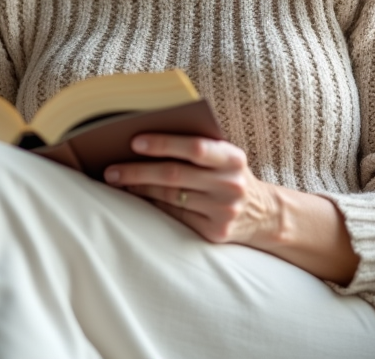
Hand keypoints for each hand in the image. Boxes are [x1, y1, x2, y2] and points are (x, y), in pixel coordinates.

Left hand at [103, 134, 281, 246]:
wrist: (263, 214)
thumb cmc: (230, 175)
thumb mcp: (225, 158)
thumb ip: (199, 147)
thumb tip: (145, 142)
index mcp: (233, 158)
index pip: (195, 148)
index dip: (164, 144)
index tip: (134, 141)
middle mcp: (231, 184)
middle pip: (175, 175)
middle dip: (139, 171)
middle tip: (110, 169)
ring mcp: (224, 211)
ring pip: (170, 197)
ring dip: (139, 189)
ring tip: (117, 182)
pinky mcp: (215, 232)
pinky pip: (175, 217)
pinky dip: (152, 206)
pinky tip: (135, 198)